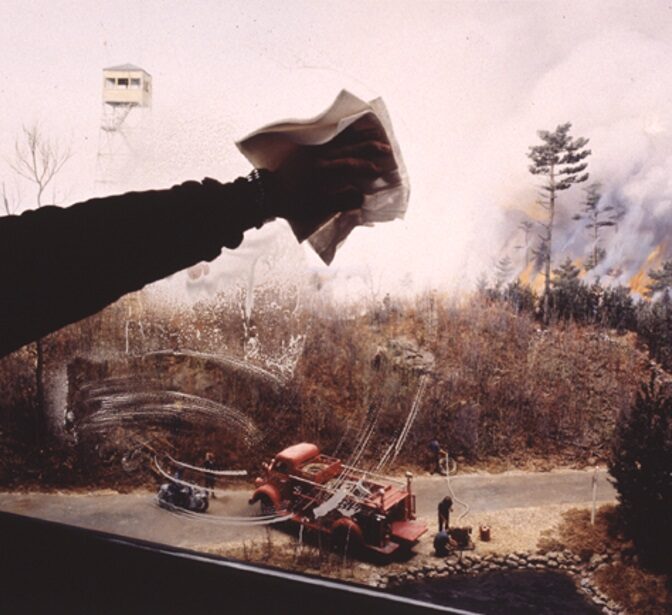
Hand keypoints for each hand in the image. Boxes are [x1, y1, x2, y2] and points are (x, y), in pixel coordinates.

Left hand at [271, 114, 394, 220]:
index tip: (380, 171)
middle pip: (350, 147)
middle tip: (387, 150)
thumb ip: (341, 202)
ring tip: (376, 132)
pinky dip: (342, 129)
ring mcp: (314, 147)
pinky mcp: (308, 144)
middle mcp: (320, 156)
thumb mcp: (316, 208)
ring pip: (342, 137)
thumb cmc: (292, 203)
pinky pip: (329, 133)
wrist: (267, 191)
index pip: (351, 165)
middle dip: (371, 147)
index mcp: (322, 172)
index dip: (367, 167)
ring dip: (360, 134)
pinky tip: (352, 125)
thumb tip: (362, 198)